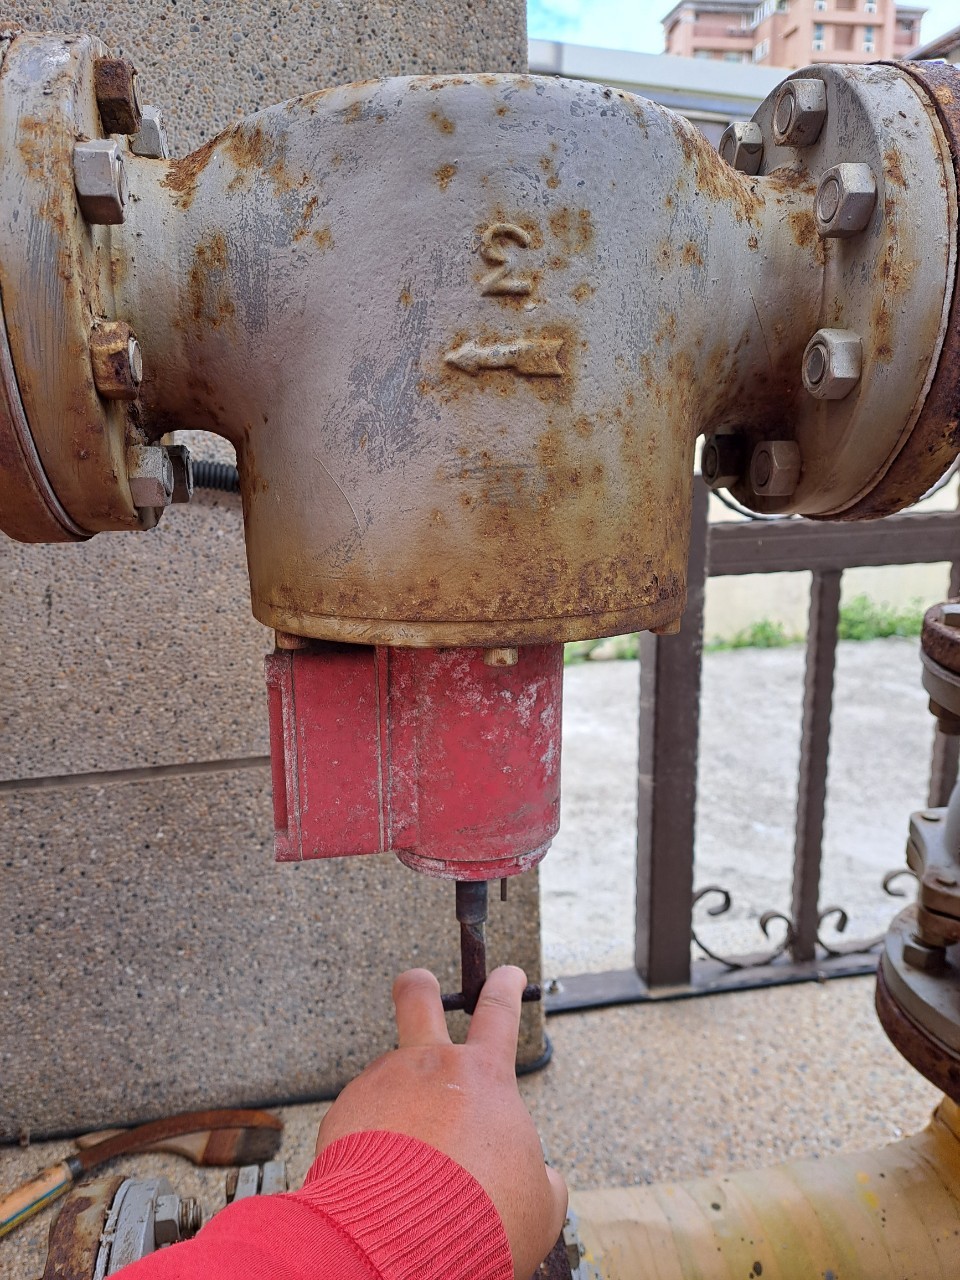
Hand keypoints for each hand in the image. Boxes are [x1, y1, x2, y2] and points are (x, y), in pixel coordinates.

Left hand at [316, 966, 567, 1279]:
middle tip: (419, 983)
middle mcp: (429, 1068)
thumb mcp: (538, 1203)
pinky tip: (380, 1175)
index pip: (499, 1012)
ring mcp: (382, 1084)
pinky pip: (359, 1118)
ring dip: (395, 1103)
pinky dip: (369, 1141)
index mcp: (484, 1079)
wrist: (405, 1241)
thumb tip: (541, 1179)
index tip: (507, 975)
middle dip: (420, 985)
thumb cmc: (478, 1220)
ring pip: (387, 1075)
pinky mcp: (344, 1112)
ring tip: (405, 1157)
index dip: (505, 986)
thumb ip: (540, 1178)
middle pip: (419, 997)